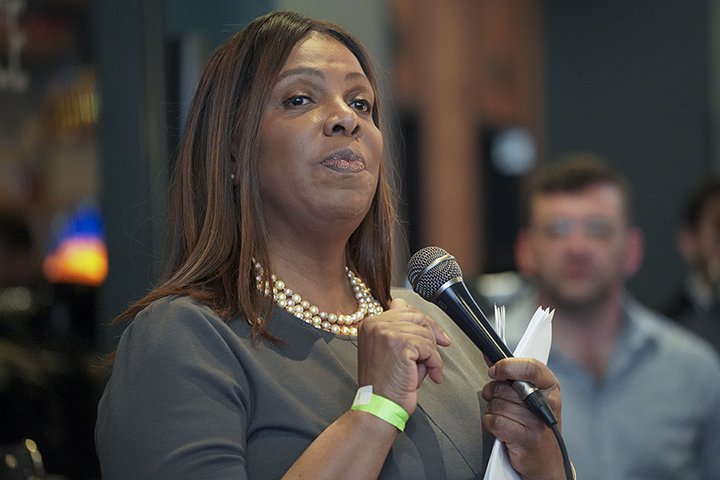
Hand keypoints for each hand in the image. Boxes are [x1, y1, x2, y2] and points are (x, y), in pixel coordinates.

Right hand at [356, 299, 450, 414]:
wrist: (378, 407)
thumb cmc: (384, 385)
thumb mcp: (387, 351)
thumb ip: (401, 333)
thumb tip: (430, 325)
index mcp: (369, 323)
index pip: (402, 307)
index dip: (422, 321)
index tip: (435, 335)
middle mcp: (375, 324)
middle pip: (417, 316)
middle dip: (432, 334)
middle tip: (438, 351)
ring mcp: (386, 332)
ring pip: (425, 333)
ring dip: (432, 354)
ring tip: (426, 371)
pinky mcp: (400, 344)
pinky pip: (429, 348)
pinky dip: (435, 363)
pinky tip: (431, 376)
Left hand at [482, 358, 564, 479]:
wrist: (546, 459)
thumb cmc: (536, 424)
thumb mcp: (531, 394)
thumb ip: (513, 375)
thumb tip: (490, 358)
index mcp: (549, 386)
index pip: (530, 366)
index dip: (507, 366)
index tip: (495, 371)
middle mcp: (545, 402)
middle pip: (503, 387)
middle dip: (495, 395)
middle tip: (505, 405)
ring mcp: (536, 422)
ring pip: (495, 404)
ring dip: (493, 411)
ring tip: (508, 419)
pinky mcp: (524, 438)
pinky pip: (493, 420)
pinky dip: (490, 424)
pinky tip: (501, 430)